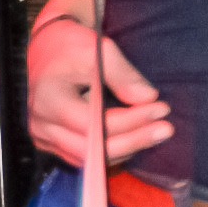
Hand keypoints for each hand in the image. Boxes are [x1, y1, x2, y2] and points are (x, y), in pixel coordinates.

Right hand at [28, 16, 172, 167]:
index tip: (161, 108)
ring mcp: (44, 138)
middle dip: (132, 140)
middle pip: (89, 147)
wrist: (47, 52)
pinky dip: (114, 150)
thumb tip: (148, 97)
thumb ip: (123, 75)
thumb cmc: (72, 48)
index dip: (128, 120)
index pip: (89, 122)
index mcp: (48, 98)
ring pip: (89, 158)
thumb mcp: (99, 51)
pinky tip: (139, 137)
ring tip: (158, 132)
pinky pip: (85, 157)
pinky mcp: (54, 144)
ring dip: (127, 147)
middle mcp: (41, 125)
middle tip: (166, 129)